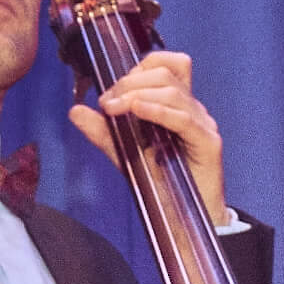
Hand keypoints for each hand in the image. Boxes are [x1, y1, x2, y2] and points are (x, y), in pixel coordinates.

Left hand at [68, 50, 228, 218]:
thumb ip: (102, 131)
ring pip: (172, 92)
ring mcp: (202, 124)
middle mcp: (192, 108)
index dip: (135, 69)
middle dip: (129, 83)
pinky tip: (137, 111)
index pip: (165, 63)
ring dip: (137, 94)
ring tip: (114, 109)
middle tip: (107, 104)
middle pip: (164, 73)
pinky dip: (158, 110)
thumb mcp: (124, 152)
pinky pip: (183, 118)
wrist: (183, 219)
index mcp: (175, 104)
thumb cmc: (161, 184)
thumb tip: (75, 110)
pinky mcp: (208, 143)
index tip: (109, 95)